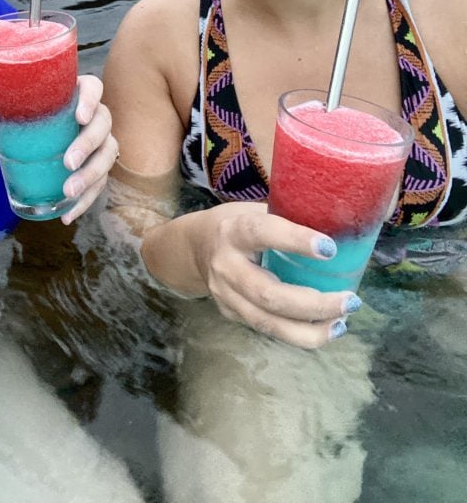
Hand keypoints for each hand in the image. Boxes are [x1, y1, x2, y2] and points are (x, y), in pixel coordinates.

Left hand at [0, 74, 117, 224]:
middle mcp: (95, 115)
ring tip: (69, 192)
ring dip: (91, 175)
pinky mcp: (100, 166)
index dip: (90, 100)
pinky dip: (85, 200)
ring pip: (108, 154)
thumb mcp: (15, 121)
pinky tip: (67, 214)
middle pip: (103, 124)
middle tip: (68, 162)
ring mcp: (101, 141)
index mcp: (76, 95)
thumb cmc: (30, 121)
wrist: (41, 137)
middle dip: (87, 145)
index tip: (79, 117)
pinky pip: (101, 182)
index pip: (93, 88)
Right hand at [150, 202, 360, 348]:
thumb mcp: (255, 210)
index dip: (295, 240)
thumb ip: (287, 218)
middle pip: (269, 294)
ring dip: (310, 330)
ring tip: (342, 322)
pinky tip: (325, 329)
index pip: (262, 233)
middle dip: (314, 304)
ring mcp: (225, 295)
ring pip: (268, 323)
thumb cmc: (238, 223)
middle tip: (350, 301)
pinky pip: (268, 330)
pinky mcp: (231, 314)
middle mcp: (226, 266)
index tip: (330, 248)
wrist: (195, 247)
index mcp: (234, 230)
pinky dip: (300, 334)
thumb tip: (341, 222)